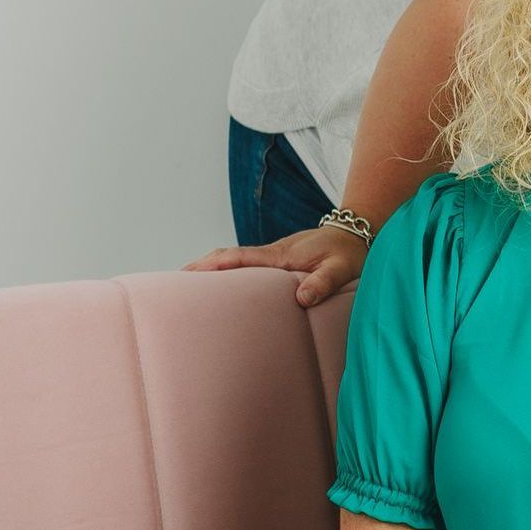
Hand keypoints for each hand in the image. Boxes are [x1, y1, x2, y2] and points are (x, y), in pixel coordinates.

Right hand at [184, 225, 368, 307]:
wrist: (358, 232)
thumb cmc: (350, 252)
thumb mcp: (342, 269)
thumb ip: (323, 282)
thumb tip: (300, 298)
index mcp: (281, 255)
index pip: (239, 257)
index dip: (213, 264)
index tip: (187, 273)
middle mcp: (272, 253)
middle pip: (228, 258)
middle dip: (201, 268)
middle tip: (171, 286)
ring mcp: (274, 256)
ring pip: (235, 261)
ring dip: (212, 270)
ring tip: (186, 291)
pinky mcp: (279, 261)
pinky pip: (247, 266)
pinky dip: (228, 272)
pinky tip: (222, 289)